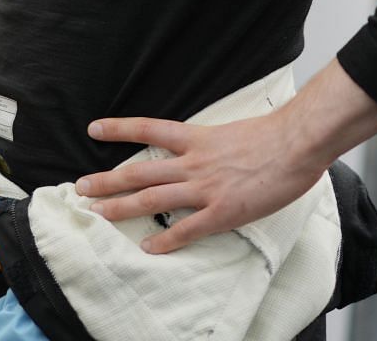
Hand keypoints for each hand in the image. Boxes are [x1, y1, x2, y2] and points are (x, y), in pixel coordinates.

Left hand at [75, 113, 324, 253]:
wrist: (296, 143)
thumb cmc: (273, 134)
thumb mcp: (233, 129)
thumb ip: (213, 142)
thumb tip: (206, 148)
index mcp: (197, 138)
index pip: (149, 129)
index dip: (119, 129)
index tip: (94, 129)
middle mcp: (193, 162)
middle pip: (139, 171)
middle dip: (107, 180)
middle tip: (80, 187)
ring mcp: (205, 188)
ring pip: (152, 199)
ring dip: (121, 208)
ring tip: (97, 214)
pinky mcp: (222, 211)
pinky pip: (186, 229)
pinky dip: (165, 239)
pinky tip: (148, 247)